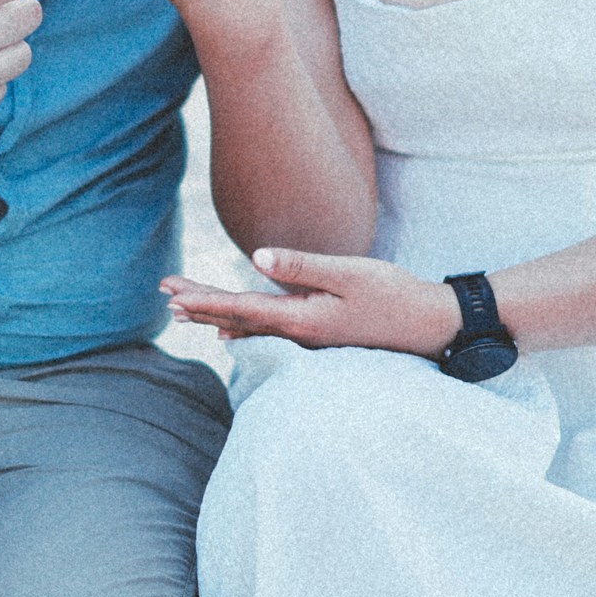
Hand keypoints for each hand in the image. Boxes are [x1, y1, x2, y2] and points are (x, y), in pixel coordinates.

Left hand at [162, 248, 461, 354]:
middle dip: (200, 303)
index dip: (203, 298)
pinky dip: (244, 324)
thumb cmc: (394, 294)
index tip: (171, 293)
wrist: (431, 325)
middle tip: (164, 292)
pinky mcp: (319, 334)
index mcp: (301, 319)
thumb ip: (301, 266)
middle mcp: (298, 333)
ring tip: (183, 309)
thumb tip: (254, 258)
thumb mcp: (349, 273)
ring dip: (216, 313)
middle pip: (237, 317)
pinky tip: (231, 329)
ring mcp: (308, 337)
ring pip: (251, 325)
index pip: (239, 307)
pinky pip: (269, 330)